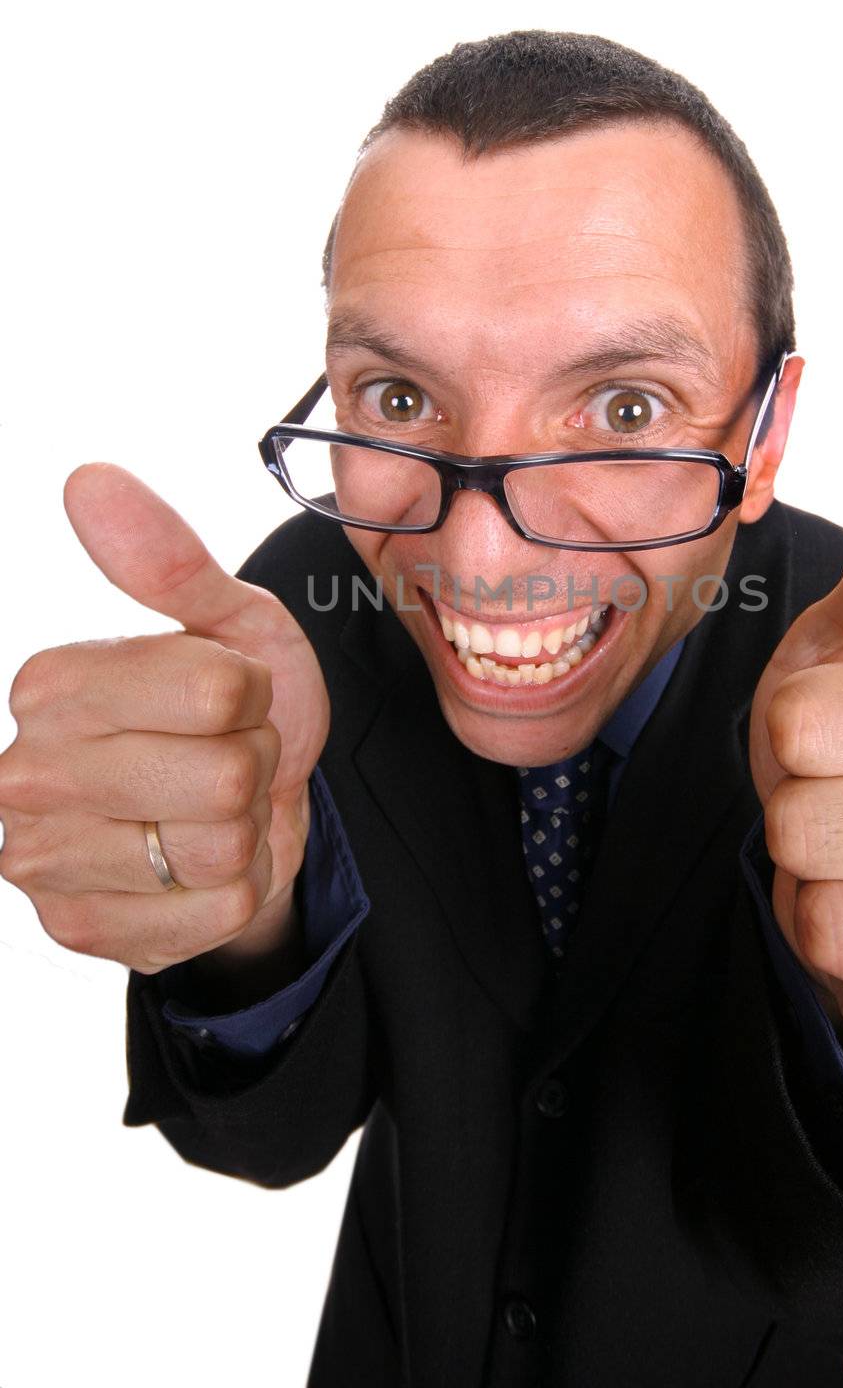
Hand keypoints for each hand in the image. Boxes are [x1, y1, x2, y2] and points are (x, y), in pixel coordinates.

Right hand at [0, 465, 328, 973]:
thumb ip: (169, 561)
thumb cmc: (232, 709)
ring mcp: (45, 864)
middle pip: (223, 775)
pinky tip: (199, 868)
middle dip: (249, 765)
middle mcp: (25, 775)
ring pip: (222, 847)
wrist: (244, 811)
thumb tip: (89, 478)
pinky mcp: (84, 933)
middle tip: (218, 759)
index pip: (216, 690)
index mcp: (50, 684)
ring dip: (242, 830)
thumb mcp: (226, 625)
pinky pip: (223, 911)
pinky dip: (236, 890)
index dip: (247, 695)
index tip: (222, 698)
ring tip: (208, 810)